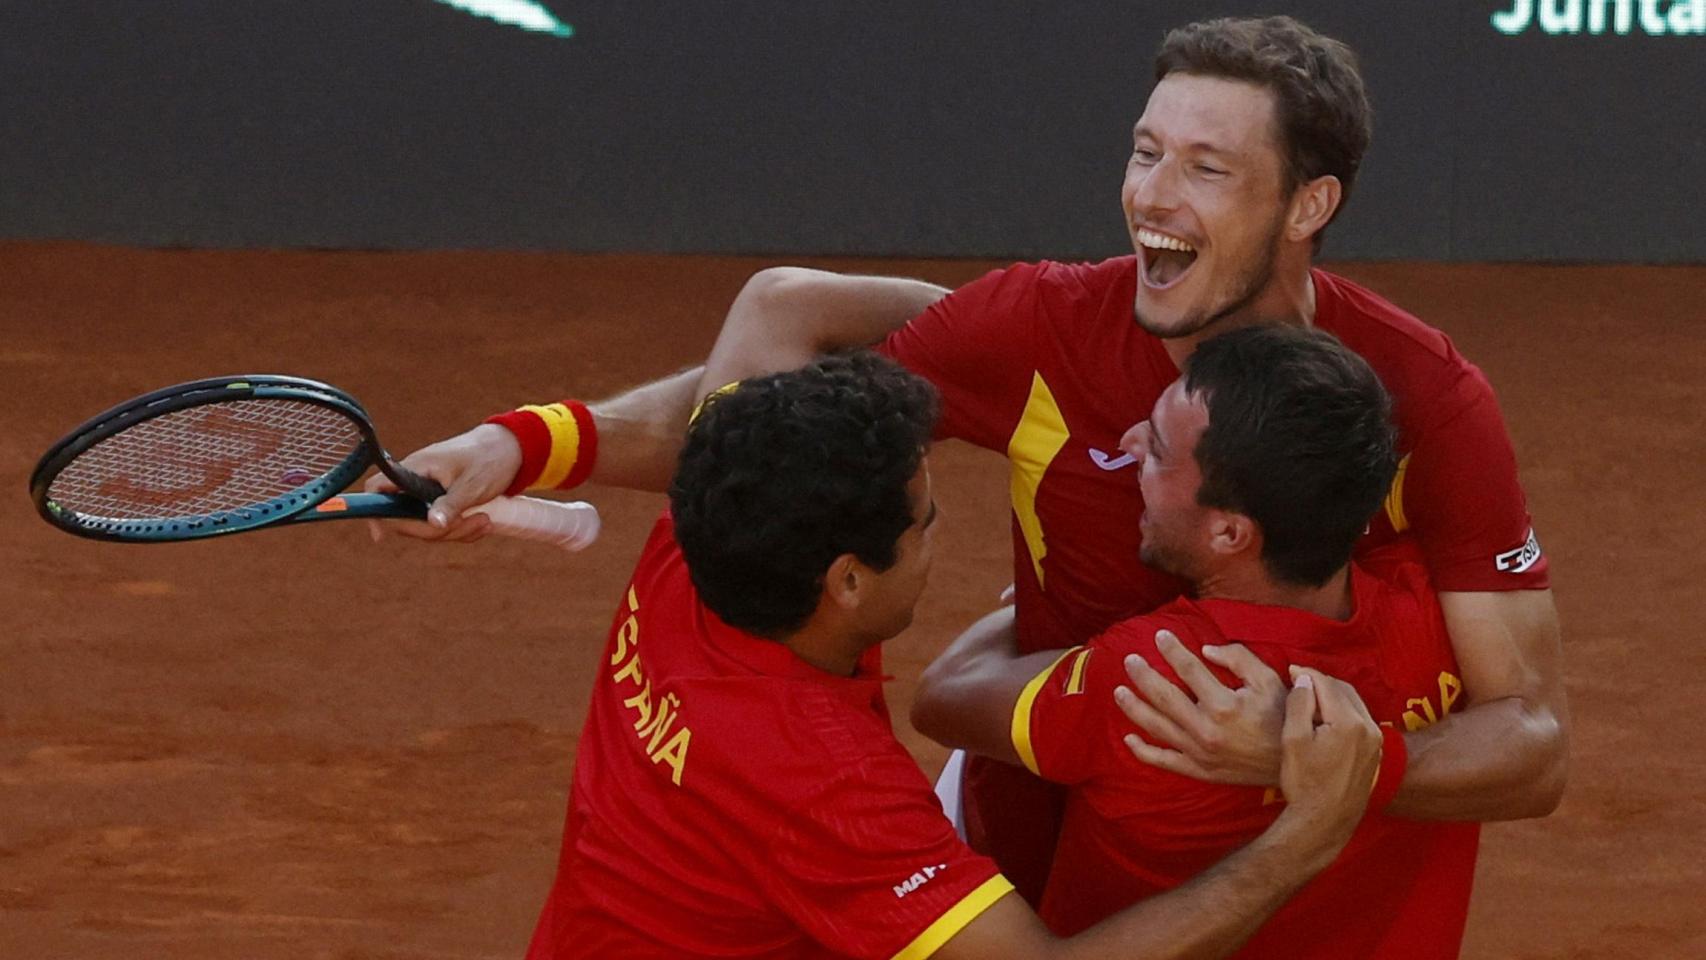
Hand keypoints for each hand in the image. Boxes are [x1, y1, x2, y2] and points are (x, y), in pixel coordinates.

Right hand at [364, 423, 522, 542]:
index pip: (378, 488)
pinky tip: (483, 523)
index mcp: (416, 469)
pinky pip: (443, 523)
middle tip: (473, 522)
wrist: (511, 448)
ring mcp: (429, 491)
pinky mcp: (443, 500)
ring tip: (485, 522)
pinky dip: (462, 529)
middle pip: (407, 519)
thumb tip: (431, 525)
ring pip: (428, 525)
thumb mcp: (471, 485)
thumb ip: (450, 505)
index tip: (379, 536)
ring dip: (456, 531)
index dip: (374, 511)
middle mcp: (417, 481)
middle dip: (438, 530)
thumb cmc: (489, 459)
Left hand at [1114, 632, 1286, 785]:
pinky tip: (1128, 739)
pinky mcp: (1198, 770)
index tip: (1160, 635)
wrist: (1293, 763)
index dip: (1171, 649)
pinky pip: (1164, 761)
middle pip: (1163, 696)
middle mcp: (1205, 728)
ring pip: (1156, 727)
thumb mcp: (1268, 680)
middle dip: (1142, 675)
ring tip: (1118, 691)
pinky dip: (1143, 751)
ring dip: (1134, 707)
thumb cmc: (1283, 716)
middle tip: (1129, 660)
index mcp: (1223, 704)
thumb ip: (1237, 658)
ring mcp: (1199, 752)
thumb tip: (1205, 649)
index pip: (1188, 669)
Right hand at [1272, 667, 1381, 849]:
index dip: (1307, 674)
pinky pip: (1360, 721)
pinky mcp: (1376, 754)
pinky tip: (1327, 721)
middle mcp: (1369, 728)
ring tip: (1310, 701)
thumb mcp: (1293, 740)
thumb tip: (1304, 679)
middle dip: (1321, 683)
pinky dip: (1344, 713)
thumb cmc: (1304, 783)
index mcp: (1349, 722)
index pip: (1327, 684)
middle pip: (1344, 691)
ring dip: (1333, 697)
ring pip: (1355, 705)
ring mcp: (1376, 742)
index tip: (1290, 670)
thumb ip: (1299, 704)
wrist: (1325, 821)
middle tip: (1299, 683)